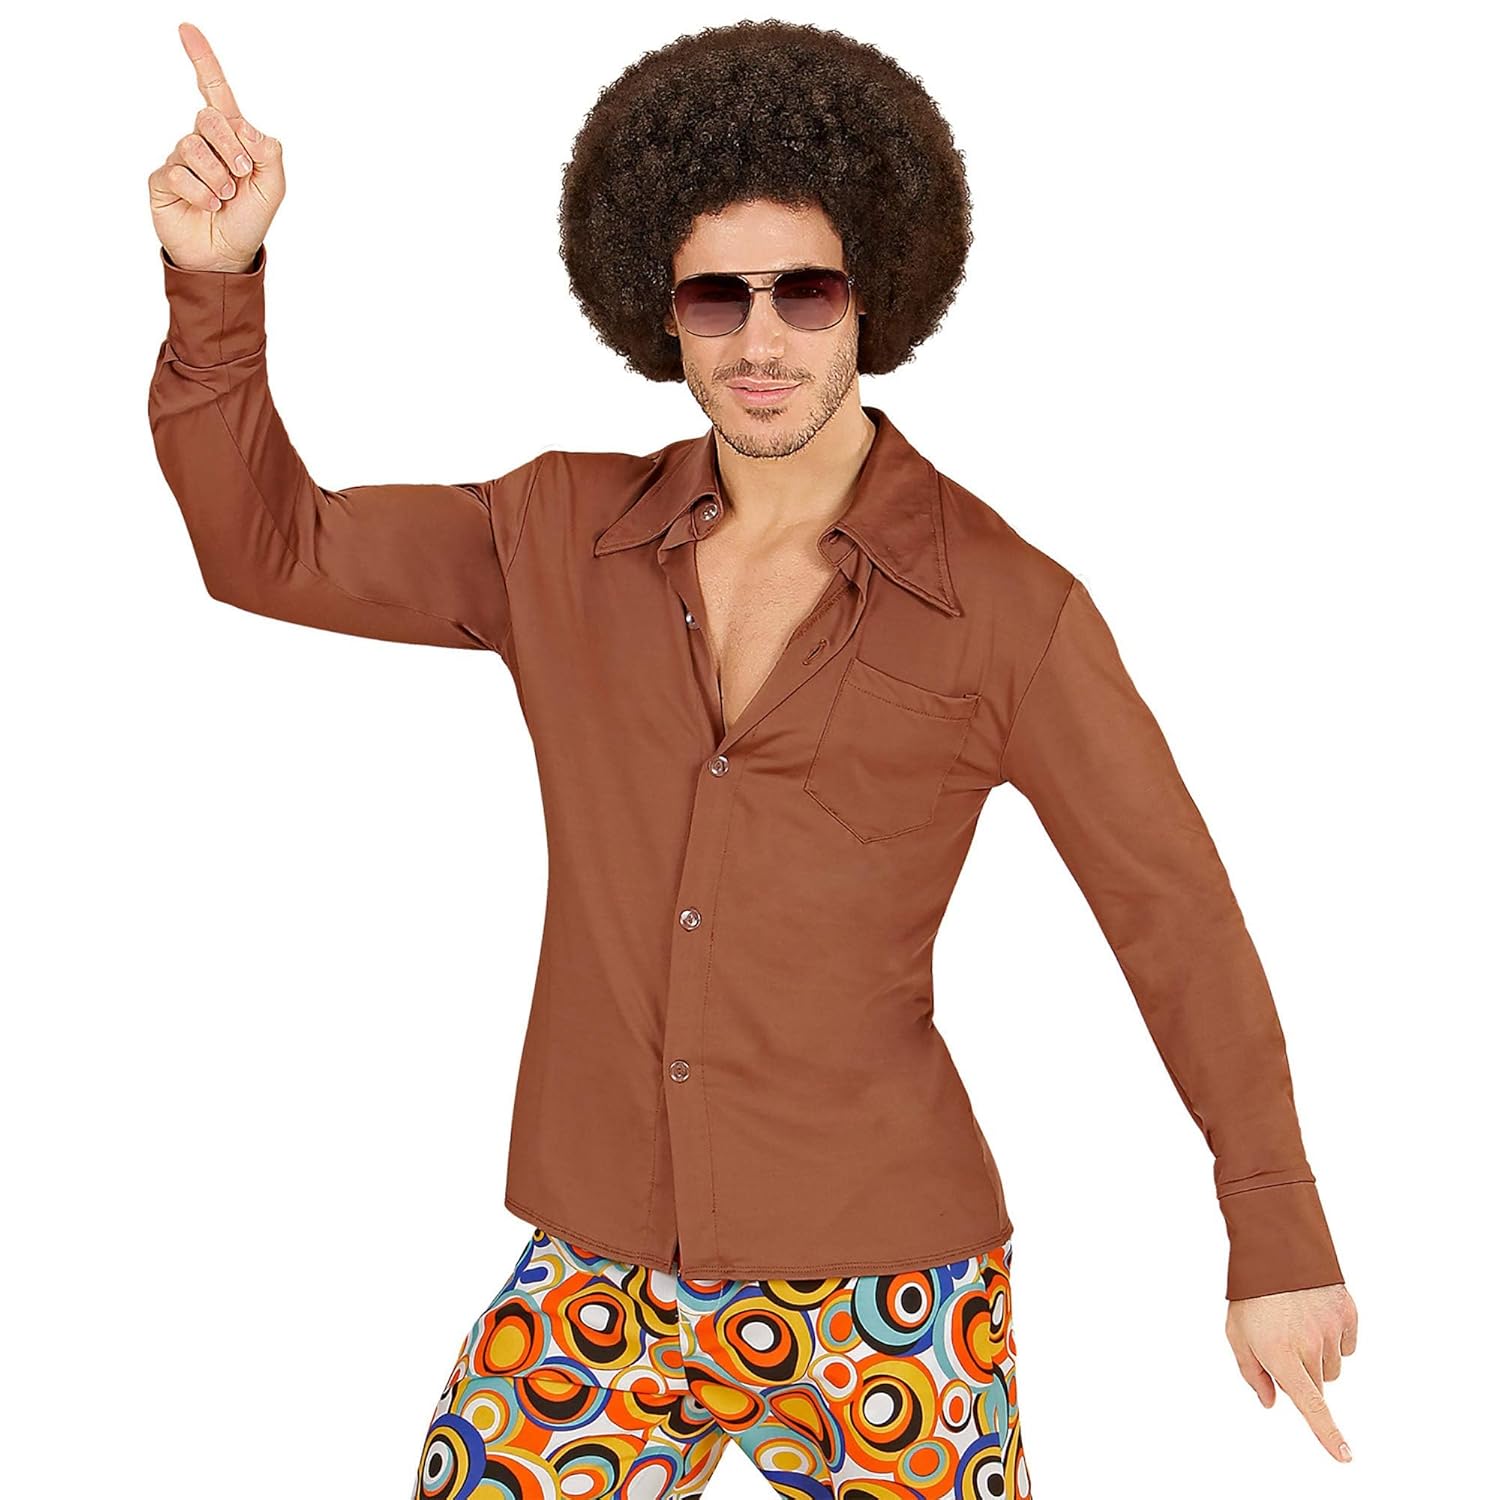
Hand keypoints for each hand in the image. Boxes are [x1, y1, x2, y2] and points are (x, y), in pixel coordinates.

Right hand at [147, 22, 284, 271]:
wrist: (226, 257)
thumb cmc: (249, 221)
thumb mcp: (273, 187)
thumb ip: (269, 151)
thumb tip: (245, 127)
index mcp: (231, 138)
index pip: (214, 92)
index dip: (202, 60)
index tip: (186, 29)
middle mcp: (203, 143)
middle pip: (209, 116)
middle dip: (231, 146)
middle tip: (242, 175)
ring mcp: (180, 159)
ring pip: (193, 146)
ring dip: (217, 177)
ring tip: (224, 198)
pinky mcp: (163, 179)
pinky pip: (178, 172)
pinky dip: (200, 192)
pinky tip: (208, 205)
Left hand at [1225, 1282, 1357, 1461]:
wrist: (1273, 1245)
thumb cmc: (1250, 1292)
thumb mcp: (1236, 1333)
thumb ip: (1253, 1372)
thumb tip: (1271, 1402)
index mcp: (1280, 1355)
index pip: (1310, 1405)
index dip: (1328, 1434)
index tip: (1344, 1457)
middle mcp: (1309, 1346)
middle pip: (1317, 1386)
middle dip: (1302, 1375)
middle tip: (1282, 1343)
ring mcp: (1330, 1329)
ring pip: (1333, 1366)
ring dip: (1318, 1356)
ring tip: (1296, 1323)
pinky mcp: (1347, 1313)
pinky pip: (1347, 1344)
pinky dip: (1334, 1337)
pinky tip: (1314, 1315)